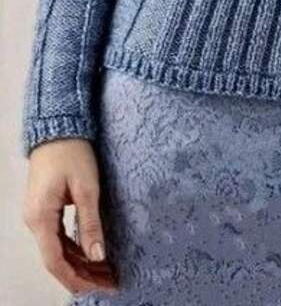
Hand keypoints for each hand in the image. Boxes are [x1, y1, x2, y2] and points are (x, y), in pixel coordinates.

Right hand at [22, 137, 119, 294]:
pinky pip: (58, 237)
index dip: (77, 279)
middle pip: (57, 259)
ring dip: (80, 263)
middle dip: (83, 274)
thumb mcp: (86, 187)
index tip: (100, 288)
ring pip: (58, 249)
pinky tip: (93, 255)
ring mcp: (37, 215)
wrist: (57, 127)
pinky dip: (75, 249)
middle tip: (111, 282)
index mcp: (40, 217)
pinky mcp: (45, 209)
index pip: (56, 261)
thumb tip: (97, 256)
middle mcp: (34, 221)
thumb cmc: (72, 152)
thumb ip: (90, 223)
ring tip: (107, 272)